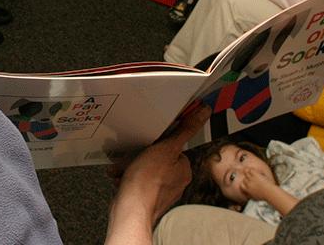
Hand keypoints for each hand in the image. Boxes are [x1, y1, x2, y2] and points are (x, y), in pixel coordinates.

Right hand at [105, 106, 210, 243]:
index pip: (173, 147)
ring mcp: (160, 193)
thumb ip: (185, 130)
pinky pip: (136, 182)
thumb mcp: (166, 147)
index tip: (148, 143)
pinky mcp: (146, 199)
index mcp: (184, 170)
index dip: (157, 143)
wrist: (129, 210)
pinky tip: (120, 177)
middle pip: (156, 159)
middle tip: (132, 157)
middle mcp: (175, 183)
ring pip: (143, 170)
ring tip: (123, 168)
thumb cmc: (147, 182)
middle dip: (140, 156)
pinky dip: (126, 178)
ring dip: (130, 166)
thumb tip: (204, 113)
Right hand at [238, 167, 277, 201]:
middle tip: (249, 177)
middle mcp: (248, 184)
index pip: (241, 185)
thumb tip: (249, 196)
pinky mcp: (255, 175)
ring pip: (246, 173)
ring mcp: (251, 179)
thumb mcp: (256, 198)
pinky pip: (250, 170)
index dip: (243, 184)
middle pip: (244, 179)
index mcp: (248, 190)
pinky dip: (250, 169)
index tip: (246, 183)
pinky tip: (252, 169)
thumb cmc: (265, 196)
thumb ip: (251, 196)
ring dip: (247, 172)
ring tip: (249, 171)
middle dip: (246, 178)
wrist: (270, 192)